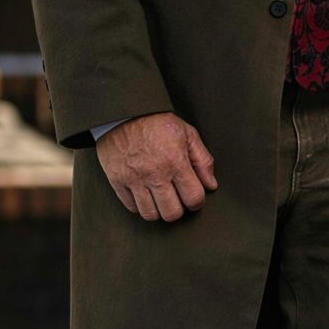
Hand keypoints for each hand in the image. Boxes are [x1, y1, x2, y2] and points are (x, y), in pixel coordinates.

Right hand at [96, 111, 217, 220]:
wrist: (123, 113)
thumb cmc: (157, 123)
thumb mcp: (187, 134)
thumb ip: (203, 161)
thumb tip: (211, 185)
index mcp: (175, 162)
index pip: (193, 198)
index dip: (197, 202)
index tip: (194, 197)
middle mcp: (154, 174)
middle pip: (172, 213)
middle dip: (179, 209)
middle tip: (178, 199)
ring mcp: (134, 179)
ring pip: (150, 215)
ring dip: (159, 211)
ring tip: (161, 199)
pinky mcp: (117, 181)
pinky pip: (131, 207)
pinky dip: (140, 206)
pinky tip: (146, 194)